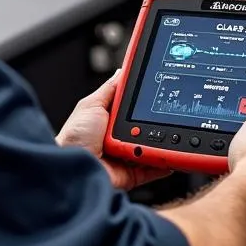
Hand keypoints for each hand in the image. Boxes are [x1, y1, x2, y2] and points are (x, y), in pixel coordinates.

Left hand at [57, 73, 170, 191]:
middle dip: (155, 121)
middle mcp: (118, 138)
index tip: (159, 91)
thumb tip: (122, 72)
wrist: (73, 167)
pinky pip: (152, 168)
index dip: (144, 101)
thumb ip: (109, 90)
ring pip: (151, 147)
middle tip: (164, 114)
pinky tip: (172, 155)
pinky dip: (163, 163)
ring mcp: (125, 155)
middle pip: (145, 126)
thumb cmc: (74, 136)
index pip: (132, 108)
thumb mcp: (92, 104)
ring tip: (171, 133)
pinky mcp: (130, 174)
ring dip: (162, 142)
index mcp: (108, 120)